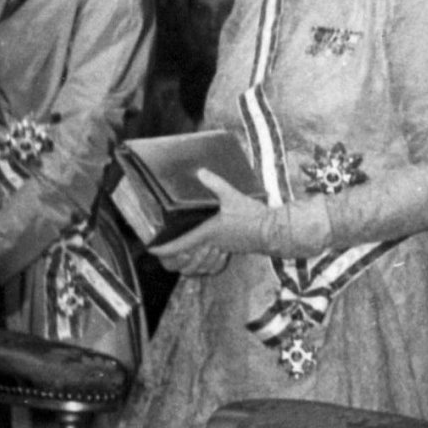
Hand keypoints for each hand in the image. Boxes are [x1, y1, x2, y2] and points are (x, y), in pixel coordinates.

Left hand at [151, 170, 269, 267]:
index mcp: (209, 233)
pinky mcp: (232, 247)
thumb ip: (216, 184)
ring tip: (180, 251)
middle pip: (188, 255)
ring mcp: (223, 247)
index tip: (152, 249)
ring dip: (188, 256)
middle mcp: (213, 243)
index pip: (181, 244)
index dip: (164, 248)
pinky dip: (204, 252)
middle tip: (163, 252)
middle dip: (174, 256)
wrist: (274, 232)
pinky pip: (212, 253)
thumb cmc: (253, 217)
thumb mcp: (233, 196)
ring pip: (200, 256)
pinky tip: (205, 245)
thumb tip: (201, 172)